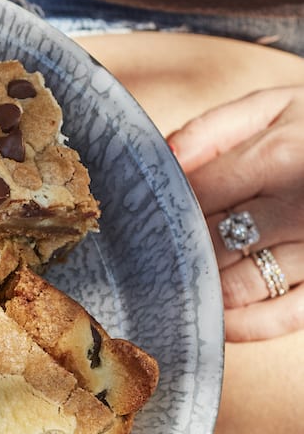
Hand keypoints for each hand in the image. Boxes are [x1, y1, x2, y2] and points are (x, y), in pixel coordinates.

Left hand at [168, 85, 303, 341]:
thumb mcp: (274, 107)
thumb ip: (213, 130)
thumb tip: (162, 161)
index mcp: (280, 154)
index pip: (196, 196)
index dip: (164, 213)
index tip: (144, 223)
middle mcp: (301, 206)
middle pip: (212, 244)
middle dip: (176, 256)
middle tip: (144, 265)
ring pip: (240, 286)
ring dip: (201, 292)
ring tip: (171, 289)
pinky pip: (281, 318)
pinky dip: (241, 326)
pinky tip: (215, 319)